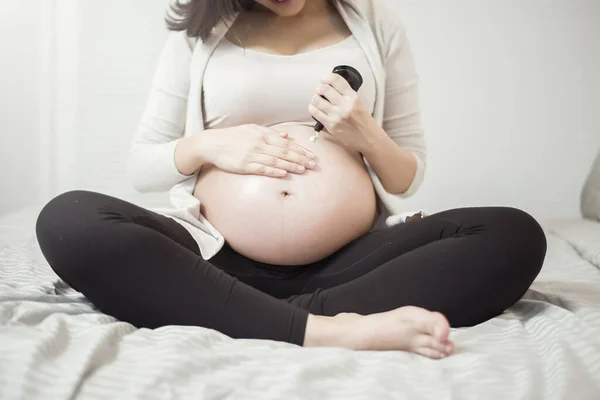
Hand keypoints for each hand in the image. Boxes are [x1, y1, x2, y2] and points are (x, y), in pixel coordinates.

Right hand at [201, 124, 315, 177]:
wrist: (212, 144)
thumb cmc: (233, 137)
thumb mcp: (251, 129)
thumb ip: (269, 132)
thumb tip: (287, 135)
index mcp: (262, 135)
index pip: (286, 143)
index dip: (300, 149)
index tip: (311, 154)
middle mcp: (259, 144)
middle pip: (284, 151)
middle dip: (300, 158)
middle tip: (313, 164)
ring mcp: (252, 154)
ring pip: (276, 160)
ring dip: (291, 165)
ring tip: (303, 169)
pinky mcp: (244, 165)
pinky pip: (262, 168)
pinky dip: (274, 170)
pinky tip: (283, 173)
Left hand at [308, 73, 378, 151]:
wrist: (368, 138)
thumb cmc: (363, 120)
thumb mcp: (358, 102)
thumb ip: (346, 94)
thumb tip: (330, 85)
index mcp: (353, 97)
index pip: (336, 80)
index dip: (326, 77)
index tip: (323, 78)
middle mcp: (344, 105)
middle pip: (324, 89)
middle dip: (319, 88)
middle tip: (319, 90)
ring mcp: (336, 116)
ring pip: (317, 100)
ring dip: (315, 97)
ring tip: (317, 99)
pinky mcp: (330, 125)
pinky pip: (315, 113)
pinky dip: (312, 108)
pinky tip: (314, 107)